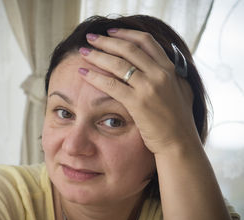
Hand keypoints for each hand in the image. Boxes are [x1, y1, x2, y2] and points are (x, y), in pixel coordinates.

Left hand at [78, 29, 199, 154]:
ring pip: (118, 64)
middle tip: (90, 38)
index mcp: (169, 69)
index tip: (110, 32)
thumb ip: (171, 76)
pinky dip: (95, 77)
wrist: (179, 143)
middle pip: (128, 49)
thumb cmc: (178, 120)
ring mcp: (149, 87)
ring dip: (97, 55)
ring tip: (82, 52)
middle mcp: (160, 74)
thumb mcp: (181, 91)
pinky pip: (112, 85)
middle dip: (106, 41)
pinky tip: (83, 73)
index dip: (125, 34)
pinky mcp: (138, 102)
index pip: (145, 41)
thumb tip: (164, 65)